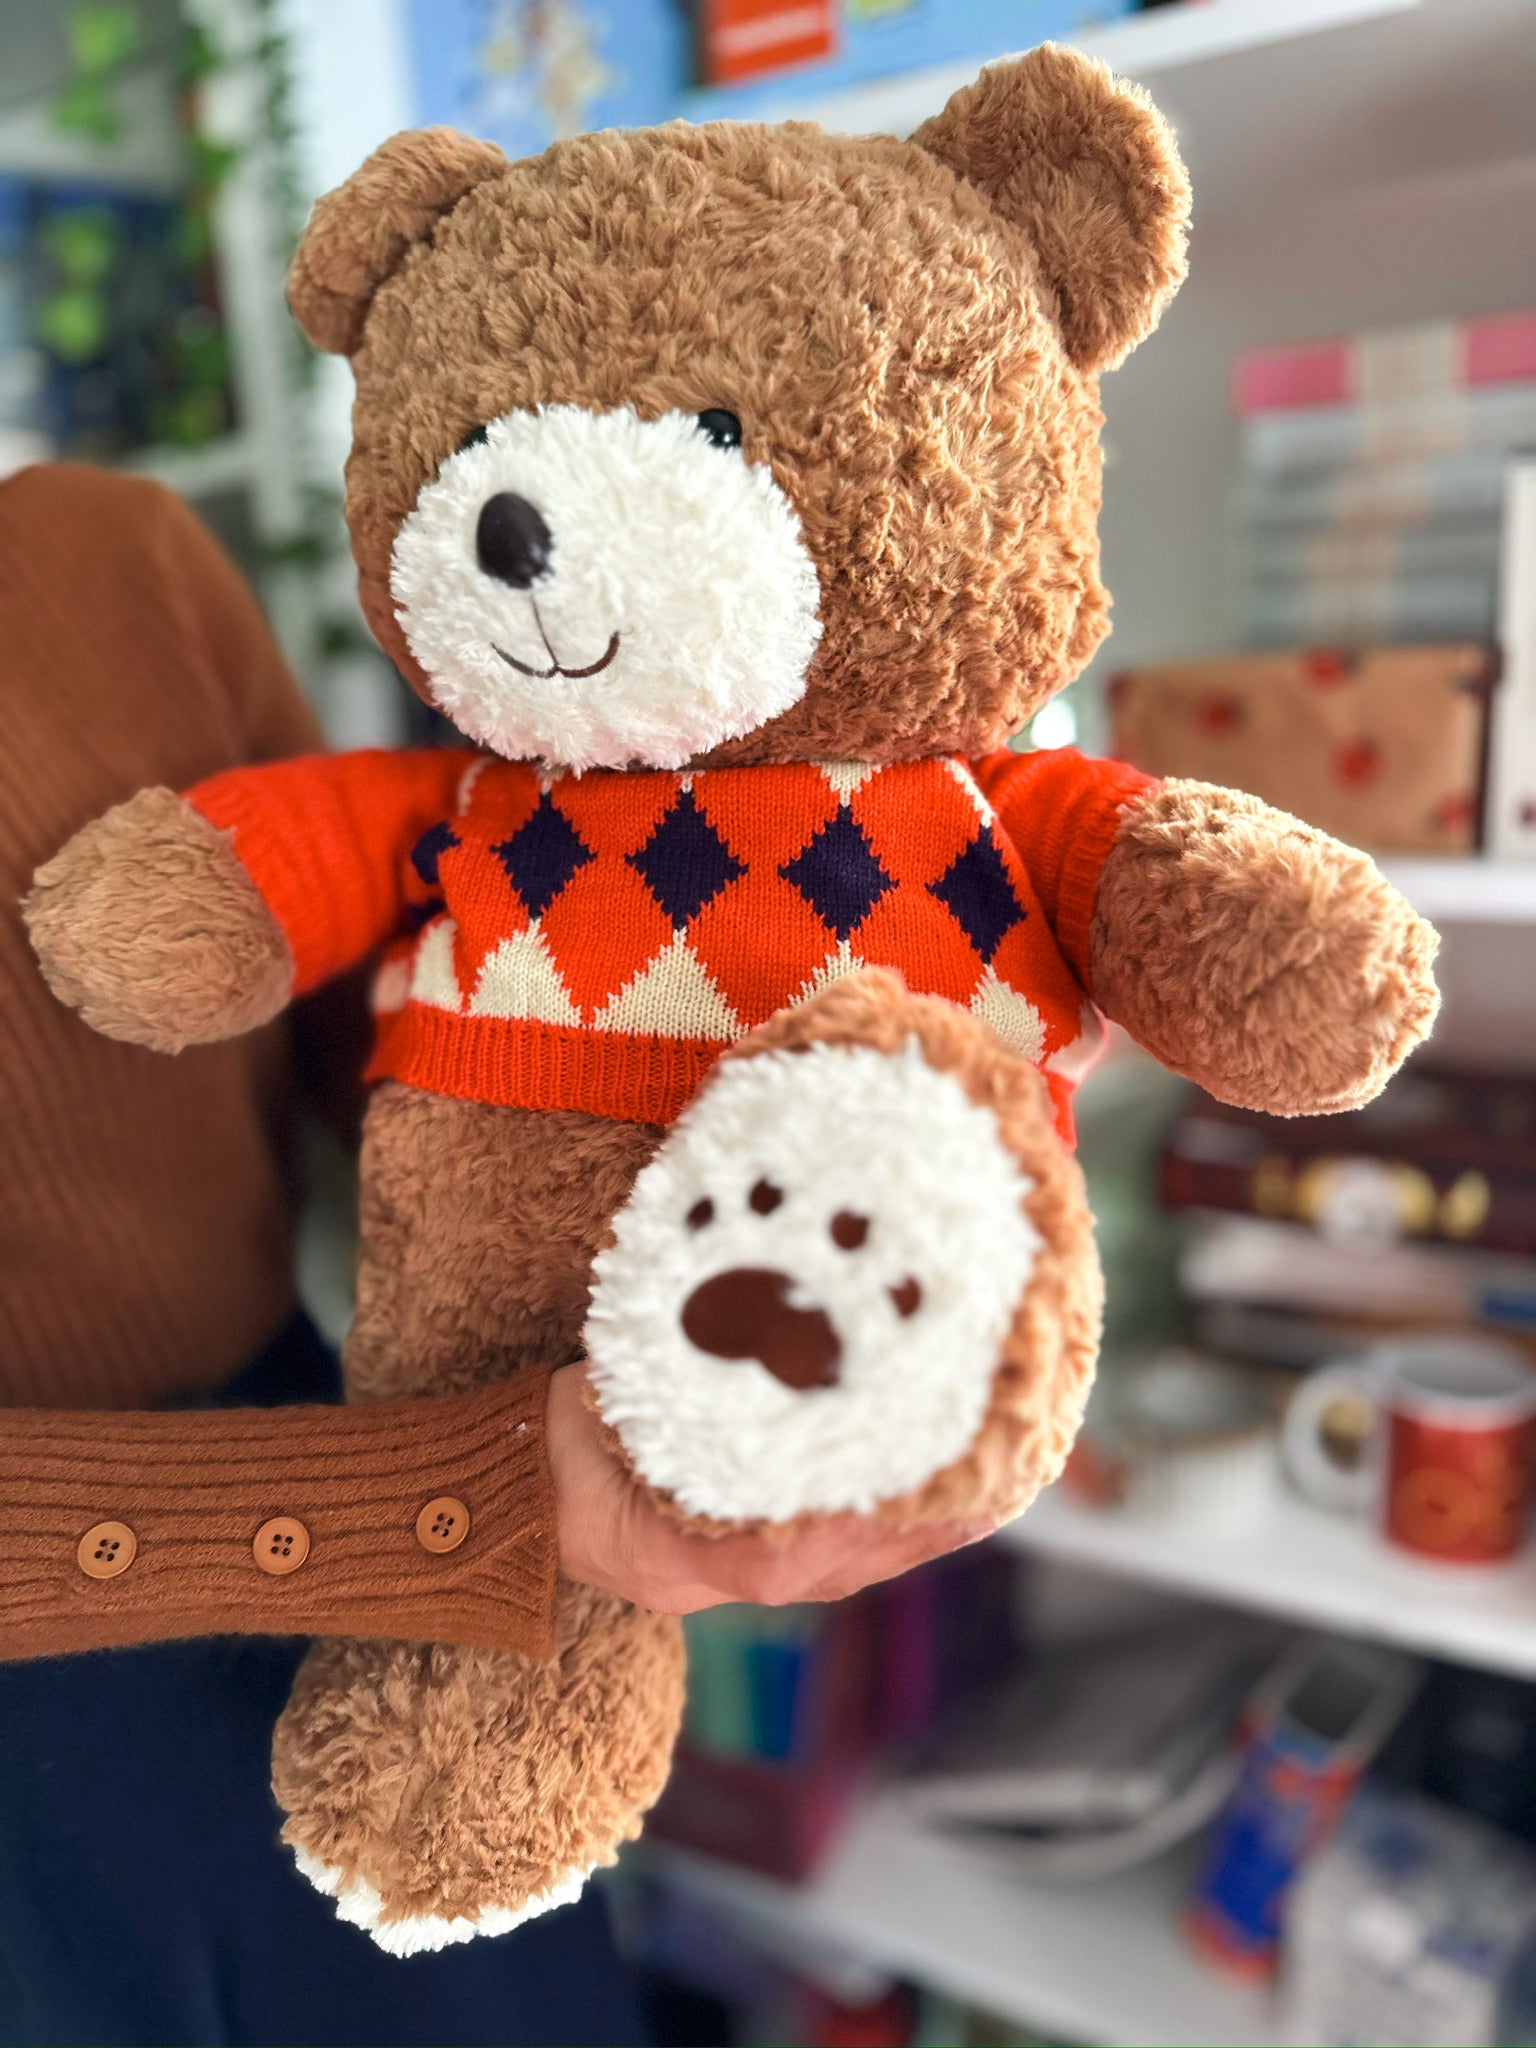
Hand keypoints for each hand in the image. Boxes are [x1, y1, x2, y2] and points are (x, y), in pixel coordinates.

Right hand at [547, 1363, 989, 1612]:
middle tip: (989, 1493)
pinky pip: (820, 1558)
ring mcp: (715, 1580)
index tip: (914, 1499)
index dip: (846, 1531)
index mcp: (662, 1552)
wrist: (501, 1497)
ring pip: (835, 1569)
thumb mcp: (590, 1412)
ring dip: (909, 1535)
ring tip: (984, 1495)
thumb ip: (659, 1394)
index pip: (770, 1557)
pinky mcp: (729, 1565)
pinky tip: (926, 1502)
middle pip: (827, 1570)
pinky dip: (877, 1531)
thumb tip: (738, 1331)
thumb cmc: (543, 1446)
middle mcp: (700, 1580)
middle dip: (910, 1534)